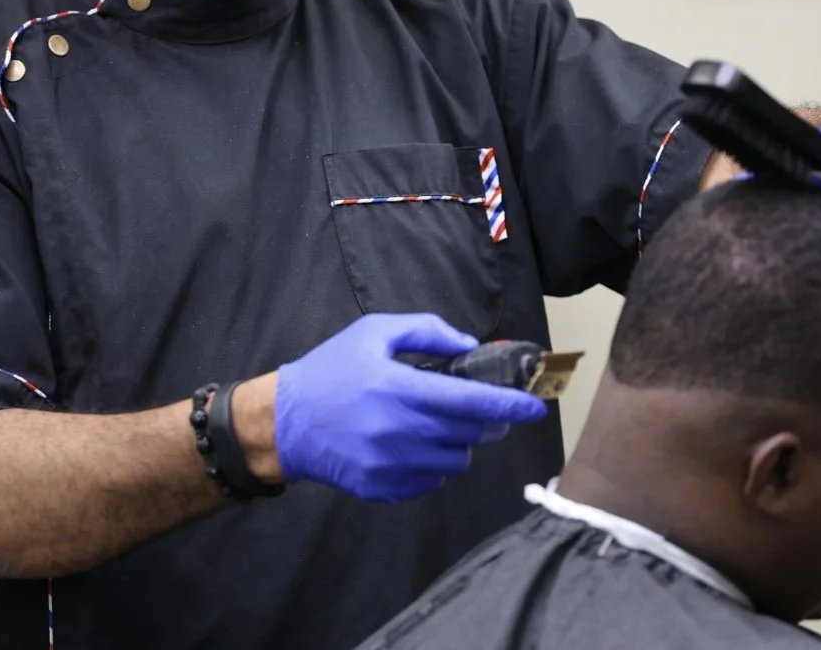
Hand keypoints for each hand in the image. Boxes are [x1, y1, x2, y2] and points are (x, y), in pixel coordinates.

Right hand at [274, 313, 547, 502]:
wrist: (285, 421)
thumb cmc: (332, 370)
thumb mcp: (374, 332)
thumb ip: (426, 331)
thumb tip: (469, 345)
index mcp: (399, 388)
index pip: (470, 401)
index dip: (509, 405)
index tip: (535, 407)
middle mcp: (399, 430)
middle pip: (468, 433)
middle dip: (483, 420)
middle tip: (477, 407)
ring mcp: (391, 465)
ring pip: (454, 460)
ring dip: (455, 442)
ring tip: (432, 424)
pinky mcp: (383, 488)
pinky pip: (430, 481)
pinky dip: (431, 463)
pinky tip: (409, 444)